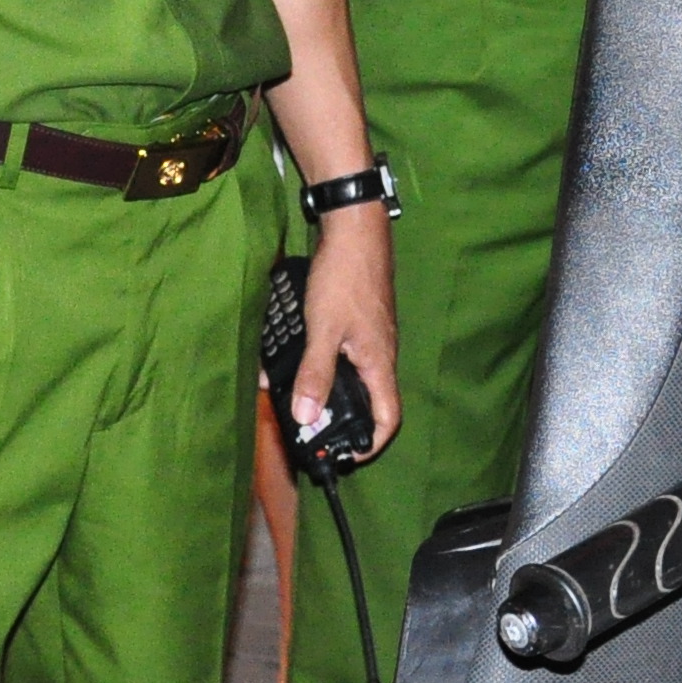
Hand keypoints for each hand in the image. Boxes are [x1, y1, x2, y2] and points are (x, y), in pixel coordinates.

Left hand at [296, 208, 402, 455]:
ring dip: (324, 389)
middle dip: (339, 419)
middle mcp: (378, 354)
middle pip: (367, 400)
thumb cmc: (345, 278)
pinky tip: (295, 359)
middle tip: (309, 429)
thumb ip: (315, 374)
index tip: (344, 454)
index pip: (388, 417)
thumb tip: (307, 418)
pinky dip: (320, 363)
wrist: (353, 228)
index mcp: (379, 362)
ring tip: (294, 396)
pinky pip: (340, 354)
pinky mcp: (356, 320)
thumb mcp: (324, 330)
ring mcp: (368, 336)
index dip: (371, 443)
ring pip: (349, 376)